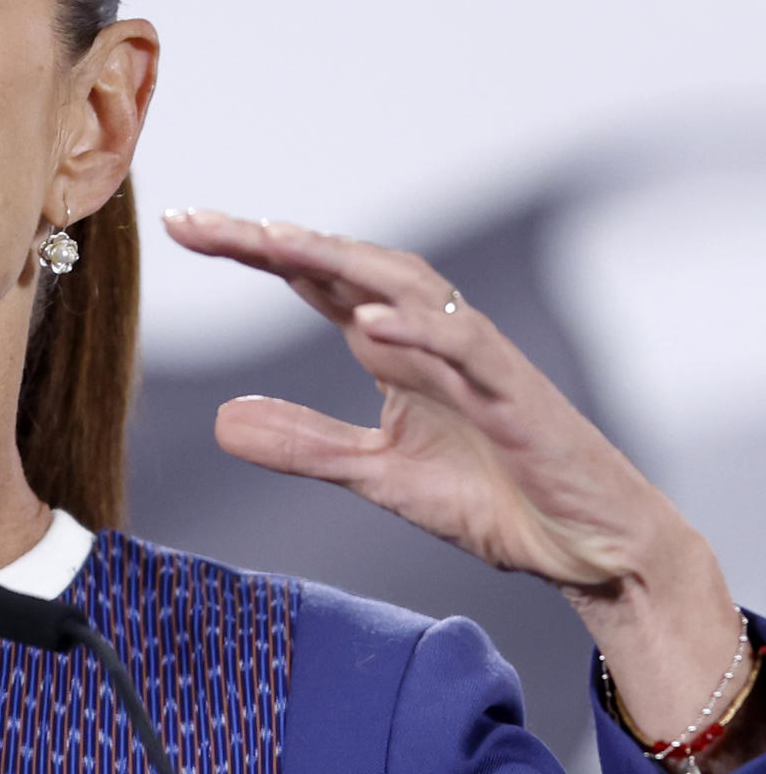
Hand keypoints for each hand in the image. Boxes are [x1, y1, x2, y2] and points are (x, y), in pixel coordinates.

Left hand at [163, 208, 747, 752]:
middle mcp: (428, 336)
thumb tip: (222, 419)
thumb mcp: (375, 475)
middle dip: (273, 239)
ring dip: (339, 260)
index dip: (250, 250)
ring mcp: (474, 359)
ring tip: (273, 240)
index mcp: (391, 347)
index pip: (310, 281)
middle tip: (200, 222)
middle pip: (344, 265)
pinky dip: (417, 330)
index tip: (183, 228)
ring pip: (405, 286)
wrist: (589, 551)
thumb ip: (305, 443)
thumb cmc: (494, 497)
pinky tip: (367, 320)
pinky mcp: (515, 395)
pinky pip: (465, 348)